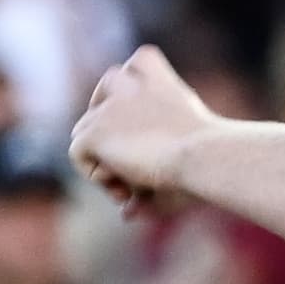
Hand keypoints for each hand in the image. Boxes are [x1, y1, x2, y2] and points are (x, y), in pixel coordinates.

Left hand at [70, 47, 219, 214]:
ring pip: (84, 132)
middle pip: (99, 105)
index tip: (141, 133)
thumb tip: (126, 214)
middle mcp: (127, 82)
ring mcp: (107, 106)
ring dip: (103, 161)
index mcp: (154, 75)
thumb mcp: (181, 162)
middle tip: (131, 171)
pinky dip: (95, 175)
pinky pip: (77, 153)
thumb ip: (153, 178)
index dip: (125, 99)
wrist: (204, 157)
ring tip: (129, 184)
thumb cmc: (207, 163)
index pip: (127, 69)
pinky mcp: (95, 131)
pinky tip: (124, 184)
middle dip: (110, 138)